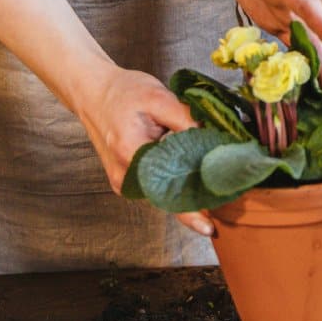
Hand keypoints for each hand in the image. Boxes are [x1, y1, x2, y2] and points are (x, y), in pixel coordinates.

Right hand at [73, 66, 215, 236]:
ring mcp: (123, 179)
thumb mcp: (159, 97)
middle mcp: (125, 174)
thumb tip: (216, 138)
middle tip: (228, 197)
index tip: (209, 228)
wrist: (93, 92)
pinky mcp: (126, 177)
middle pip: (167, 196)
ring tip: (216, 185)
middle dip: (197, 199)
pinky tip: (195, 175)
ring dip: (187, 189)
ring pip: (162, 192)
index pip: (166, 190)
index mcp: (131, 153)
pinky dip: (175, 182)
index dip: (190, 212)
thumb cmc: (123, 92)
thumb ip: (188, 119)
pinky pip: (155, 186)